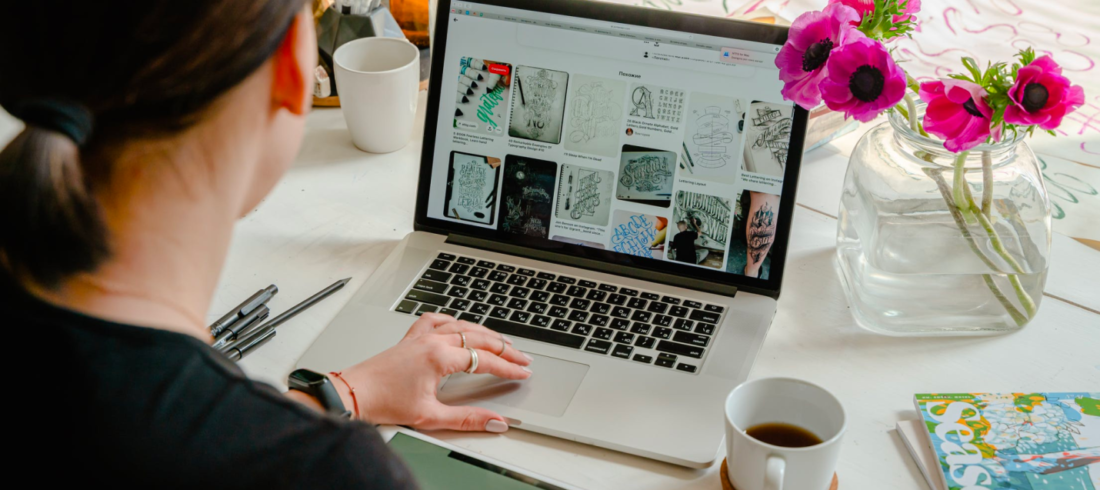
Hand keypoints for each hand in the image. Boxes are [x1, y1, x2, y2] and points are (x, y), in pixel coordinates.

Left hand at [333, 313, 531, 431]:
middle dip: (505, 348)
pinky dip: (454, 320)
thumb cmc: (384, 403)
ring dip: (485, 333)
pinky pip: (437, 320)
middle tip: (523, 358)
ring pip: (462, 325)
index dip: (508, 367)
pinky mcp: (410, 338)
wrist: (354, 394)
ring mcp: (420, 337)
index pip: (485, 360)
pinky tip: (459, 324)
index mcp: (439, 357)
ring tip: (502, 342)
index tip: (522, 372)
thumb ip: (467, 418)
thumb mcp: (430, 416)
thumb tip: (494, 420)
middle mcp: (432, 341)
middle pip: (479, 338)